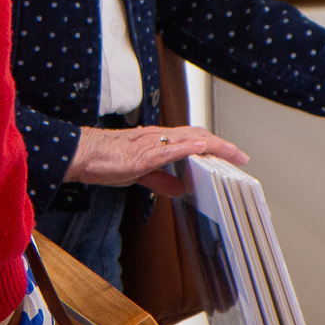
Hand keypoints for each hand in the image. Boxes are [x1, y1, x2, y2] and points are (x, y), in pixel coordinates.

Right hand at [63, 125, 250, 197]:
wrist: (82, 154)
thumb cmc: (106, 160)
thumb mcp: (139, 173)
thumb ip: (161, 180)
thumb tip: (181, 188)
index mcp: (158, 141)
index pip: (193, 139)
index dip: (215, 145)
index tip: (232, 155)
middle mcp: (159, 137)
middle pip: (198, 136)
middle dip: (222, 145)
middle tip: (242, 157)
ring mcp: (152, 143)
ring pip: (190, 138)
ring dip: (214, 145)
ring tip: (232, 153)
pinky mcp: (144, 153)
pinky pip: (171, 148)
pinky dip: (190, 147)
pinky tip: (203, 148)